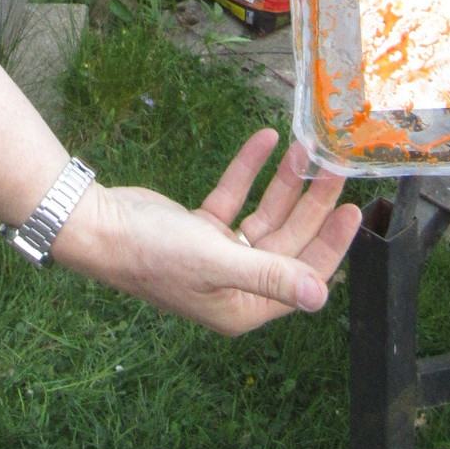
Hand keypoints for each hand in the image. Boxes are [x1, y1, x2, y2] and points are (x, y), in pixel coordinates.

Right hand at [52, 131, 361, 335]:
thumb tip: (320, 299)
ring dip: (284, 184)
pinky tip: (264, 141)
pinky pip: (235, 198)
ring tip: (303, 148)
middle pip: (287, 241)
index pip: (302, 276)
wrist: (96, 226)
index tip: (353, 209)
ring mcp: (216, 255)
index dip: (331, 244)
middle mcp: (234, 285)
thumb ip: (271, 275)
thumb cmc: (152, 253)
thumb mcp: (217, 262)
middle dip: (311, 204)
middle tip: (333, 167)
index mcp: (243, 307)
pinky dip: (250, 172)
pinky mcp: (199, 229)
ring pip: (265, 216)